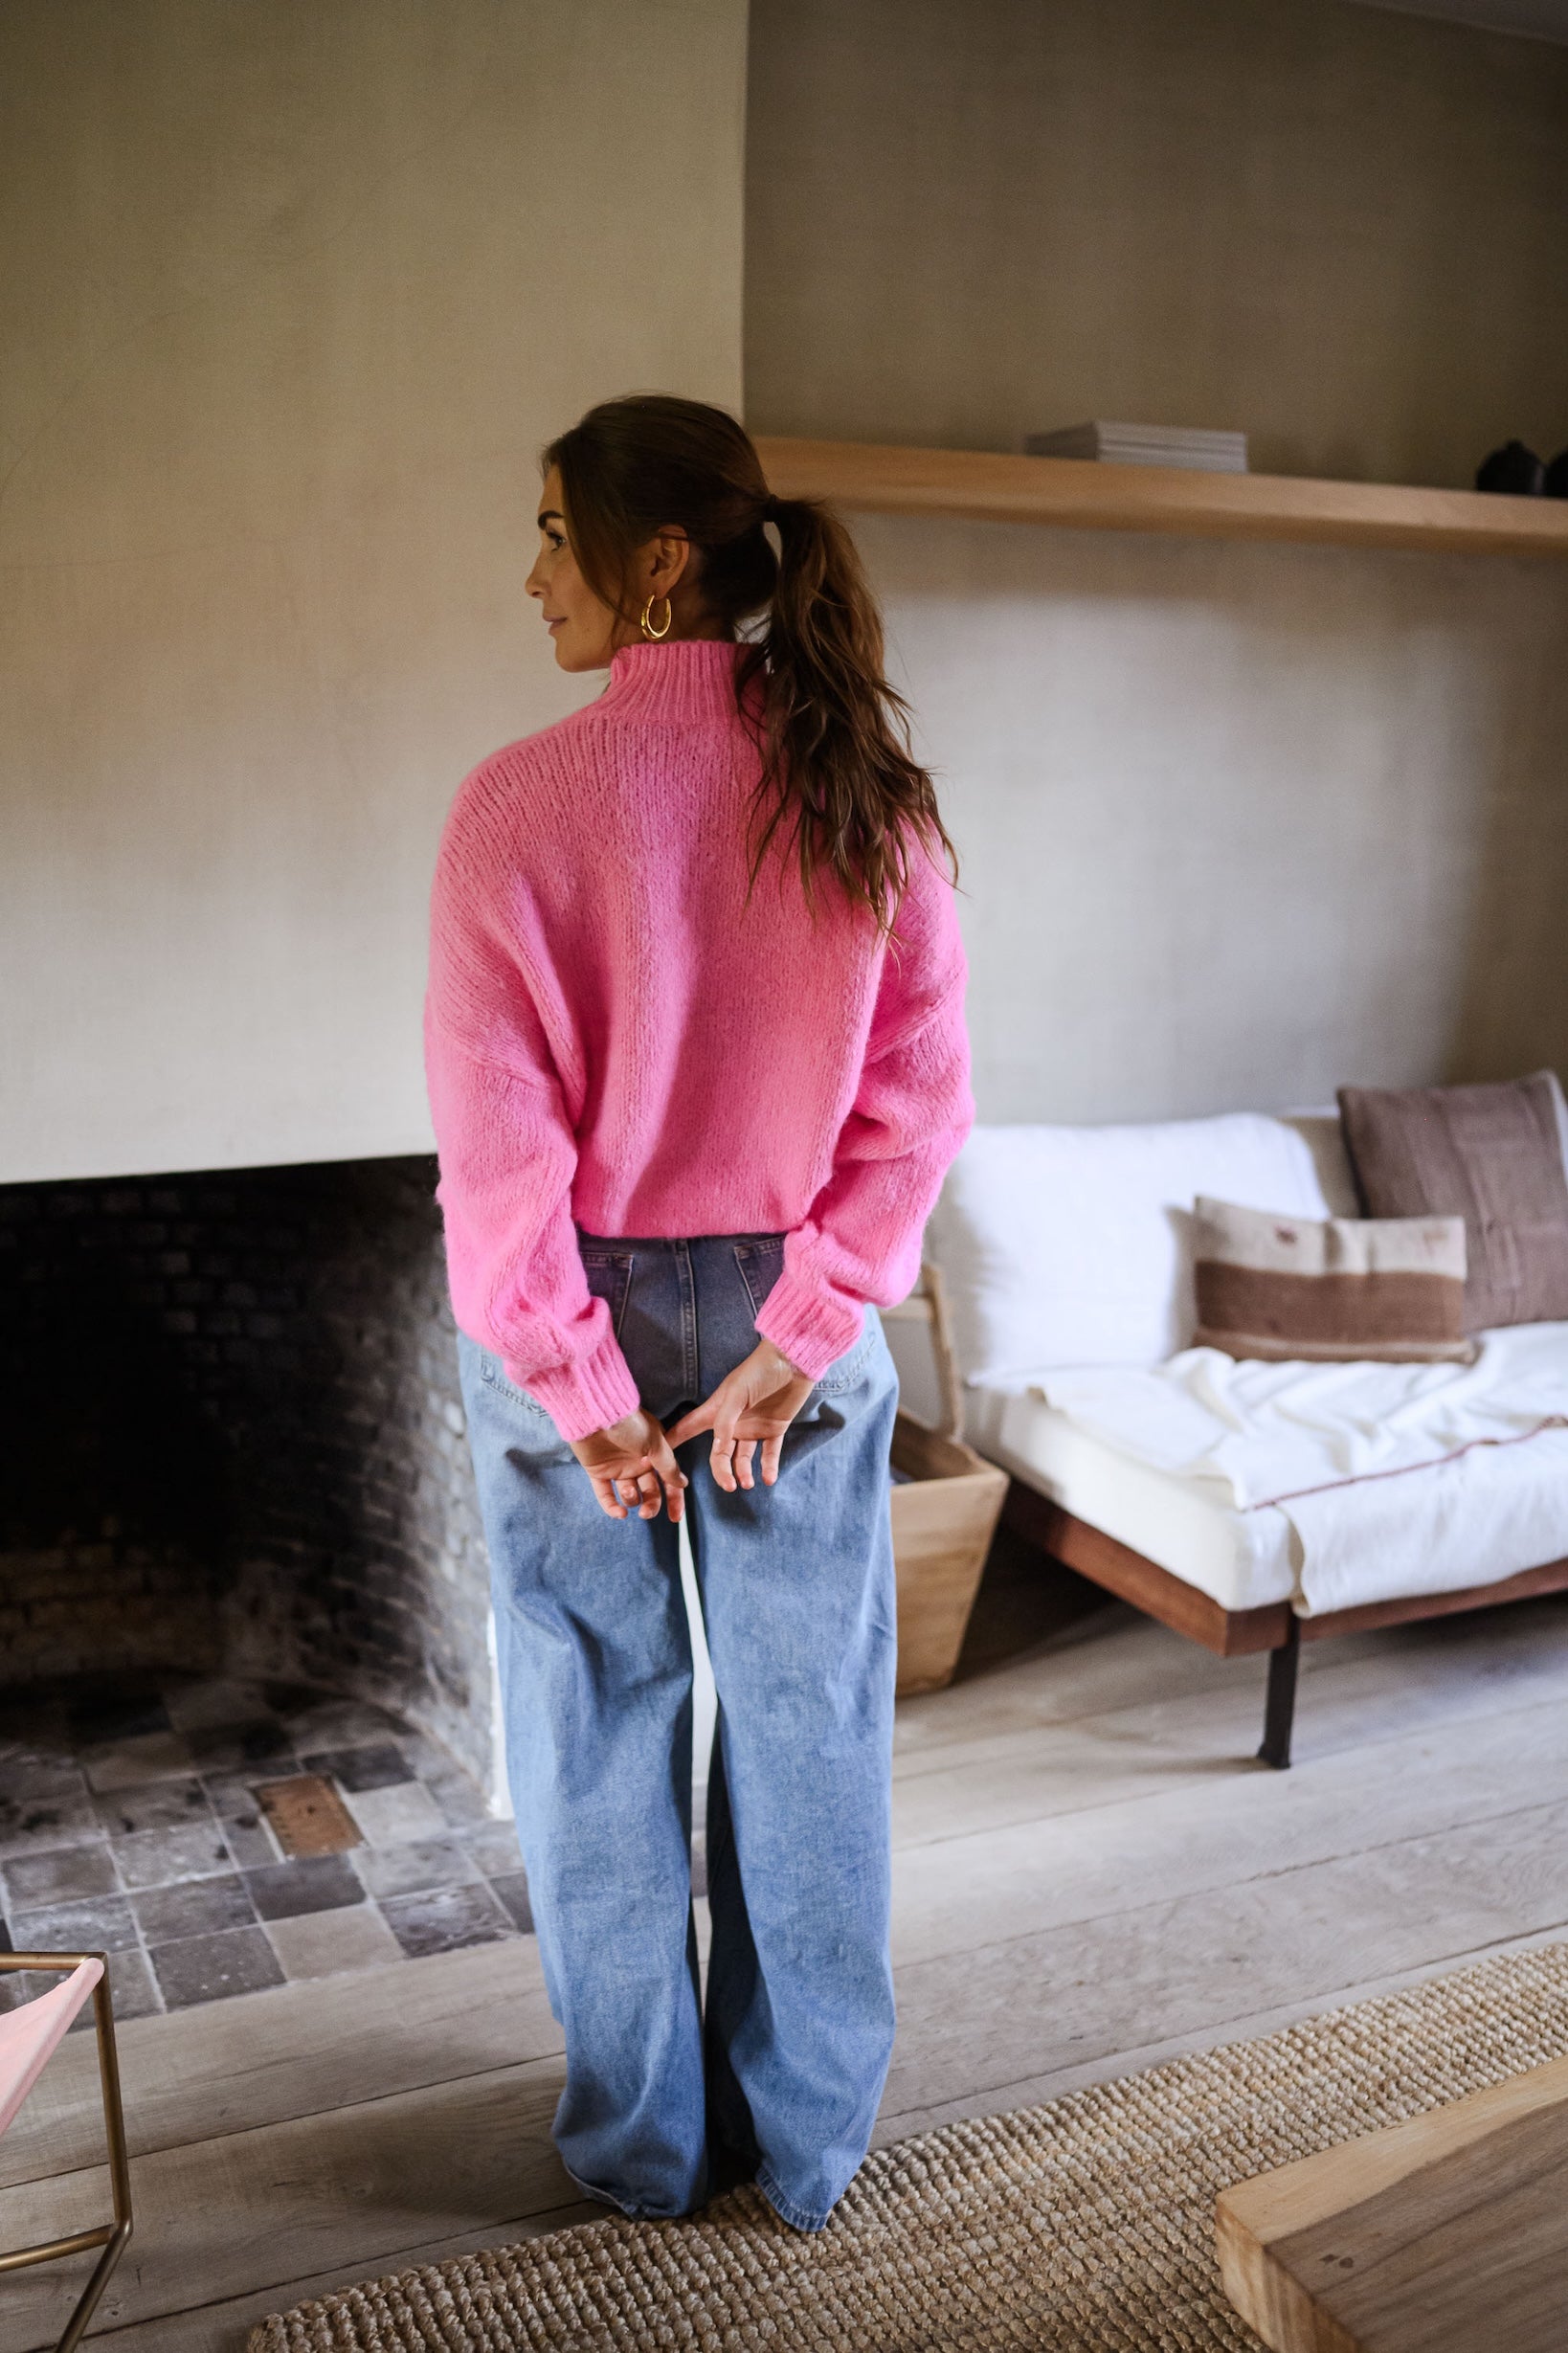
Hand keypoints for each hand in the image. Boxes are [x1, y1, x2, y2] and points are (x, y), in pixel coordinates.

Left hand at [569, 1410, 687, 1522]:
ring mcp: (618, 1467)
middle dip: (651, 1505)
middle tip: (646, 1512)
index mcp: (655, 1453)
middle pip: (649, 1491)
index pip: (668, 1480)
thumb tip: (683, 1483)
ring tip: (629, 1492)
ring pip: (630, 1495)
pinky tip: (619, 1513)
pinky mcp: (598, 1472)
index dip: (674, 1499)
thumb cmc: (629, 1423)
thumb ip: (669, 1466)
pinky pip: (606, 1495)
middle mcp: (637, 1461)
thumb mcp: (656, 1444)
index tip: (675, 1518)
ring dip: (631, 1500)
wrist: (596, 1413)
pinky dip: (611, 1507)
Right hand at [667, 1341, 815, 1490]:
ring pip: (743, 1458)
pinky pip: (769, 1453)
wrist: (792, 1361)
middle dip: (722, 1471)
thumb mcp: (736, 1393)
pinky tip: (769, 1479)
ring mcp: (753, 1427)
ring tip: (747, 1483)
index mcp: (716, 1410)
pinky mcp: (774, 1429)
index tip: (657, 1460)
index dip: (673, 1442)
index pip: (689, 1428)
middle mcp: (732, 1422)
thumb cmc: (759, 1370)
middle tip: (729, 1486)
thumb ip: (725, 1422)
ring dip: (744, 1472)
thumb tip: (717, 1450)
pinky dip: (769, 1468)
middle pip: (719, 1453)